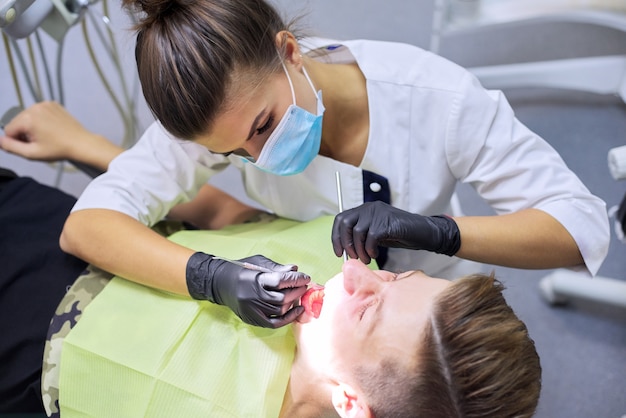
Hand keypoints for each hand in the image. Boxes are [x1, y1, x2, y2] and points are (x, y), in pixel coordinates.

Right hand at [0, 101, 120, 170]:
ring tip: (46, 136)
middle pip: (17, 122)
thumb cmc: (58, 150)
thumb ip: (11, 147)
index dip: (17, 141)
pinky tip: (51, 128)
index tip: (32, 146)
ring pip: (27, 117)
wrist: (82, 143)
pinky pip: (38, 112)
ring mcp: (45, 104)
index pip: (9, 130)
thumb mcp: (32, 153)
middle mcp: (34, 107)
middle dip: (24, 133)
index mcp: (28, 118)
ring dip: (31, 126)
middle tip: (40, 142)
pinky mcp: (53, 104)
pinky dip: (40, 120)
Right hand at [186, 253, 310, 327]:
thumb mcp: (258, 262)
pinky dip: (288, 318)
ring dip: (294, 302)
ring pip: (280, 310)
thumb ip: (277, 267)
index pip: (280, 280)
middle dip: (297, 291)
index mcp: (254, 279)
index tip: (306, 277)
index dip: (296, 279)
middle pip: (282, 298)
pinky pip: (274, 323)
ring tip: (299, 294)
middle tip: (304, 285)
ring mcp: (252, 310)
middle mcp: (253, 296)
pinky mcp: (252, 319)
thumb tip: (296, 269)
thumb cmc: (241, 270)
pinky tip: (297, 310)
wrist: (219, 283)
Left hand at [331, 201, 460, 263]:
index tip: (339, 252)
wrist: (423, 232)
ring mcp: (378, 213)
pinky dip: (370, 249)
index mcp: (365, 210)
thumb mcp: (376, 233)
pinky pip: (371, 237)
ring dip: (359, 250)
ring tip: (367, 259)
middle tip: (353, 257)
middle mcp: (370, 208)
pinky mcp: (387, 222)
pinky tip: (375, 254)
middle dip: (345, 243)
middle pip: (345, 223)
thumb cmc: (400, 234)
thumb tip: (346, 250)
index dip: (336, 236)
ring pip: (357, 232)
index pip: (341, 219)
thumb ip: (361, 236)